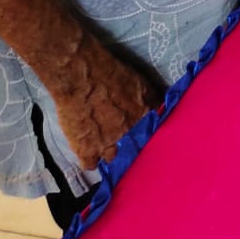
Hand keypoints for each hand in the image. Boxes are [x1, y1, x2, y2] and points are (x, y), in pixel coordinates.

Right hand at [49, 36, 163, 169]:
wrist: (81, 77)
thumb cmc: (111, 73)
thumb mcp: (141, 85)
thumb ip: (151, 102)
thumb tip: (158, 110)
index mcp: (146, 120)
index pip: (156, 136)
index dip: (147, 136)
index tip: (143, 134)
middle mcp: (131, 137)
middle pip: (135, 151)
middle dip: (131, 147)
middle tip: (122, 140)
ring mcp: (109, 147)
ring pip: (114, 160)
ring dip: (111, 154)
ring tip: (104, 145)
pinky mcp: (87, 152)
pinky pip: (90, 164)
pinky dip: (90, 159)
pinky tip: (88, 151)